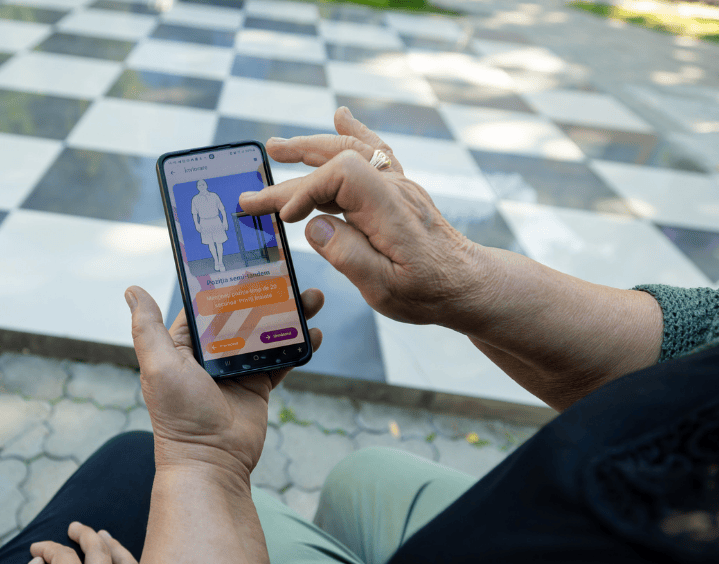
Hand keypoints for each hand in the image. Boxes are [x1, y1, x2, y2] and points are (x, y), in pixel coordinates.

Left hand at [125, 285, 324, 480]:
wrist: (211, 461)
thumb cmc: (179, 415)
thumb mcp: (158, 366)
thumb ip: (148, 328)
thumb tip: (132, 290)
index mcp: (183, 345)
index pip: (206, 304)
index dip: (225, 282)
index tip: (247, 259)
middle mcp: (210, 355)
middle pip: (242, 313)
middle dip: (266, 293)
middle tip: (289, 273)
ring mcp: (237, 369)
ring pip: (266, 332)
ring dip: (289, 314)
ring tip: (311, 297)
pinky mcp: (259, 386)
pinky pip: (282, 360)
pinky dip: (299, 346)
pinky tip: (316, 332)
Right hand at [240, 106, 492, 327]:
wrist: (468, 285)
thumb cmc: (428, 291)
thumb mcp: (385, 289)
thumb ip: (349, 256)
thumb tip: (314, 226)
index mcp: (388, 210)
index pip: (339, 175)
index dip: (304, 191)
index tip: (285, 221)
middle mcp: (393, 188)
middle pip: (335, 163)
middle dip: (288, 179)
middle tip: (251, 195)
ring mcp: (398, 185)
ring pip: (350, 152)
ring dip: (310, 148)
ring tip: (275, 148)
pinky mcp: (400, 191)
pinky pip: (376, 151)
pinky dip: (354, 133)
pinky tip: (340, 117)